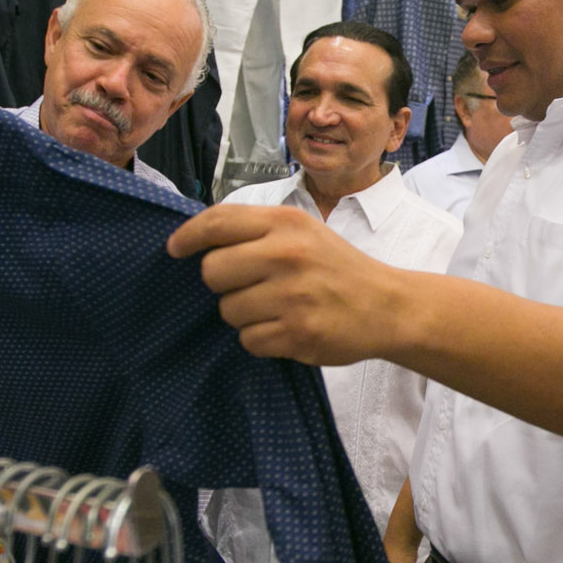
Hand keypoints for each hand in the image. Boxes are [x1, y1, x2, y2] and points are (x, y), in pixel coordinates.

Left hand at [166, 204, 407, 364]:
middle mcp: (287, 255)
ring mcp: (292, 296)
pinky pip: (248, 340)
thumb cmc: (338, 269)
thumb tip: (197, 240)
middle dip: (222, 284)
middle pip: (212, 272)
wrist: (387, 306)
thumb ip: (256, 231)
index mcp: (287, 222)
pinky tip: (286, 328)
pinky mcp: (297, 333)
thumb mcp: (303, 232)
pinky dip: (261, 339)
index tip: (175, 249)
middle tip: (248, 286)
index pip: (217, 222)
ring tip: (276, 309)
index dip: (188, 237)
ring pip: (228, 311)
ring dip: (243, 315)